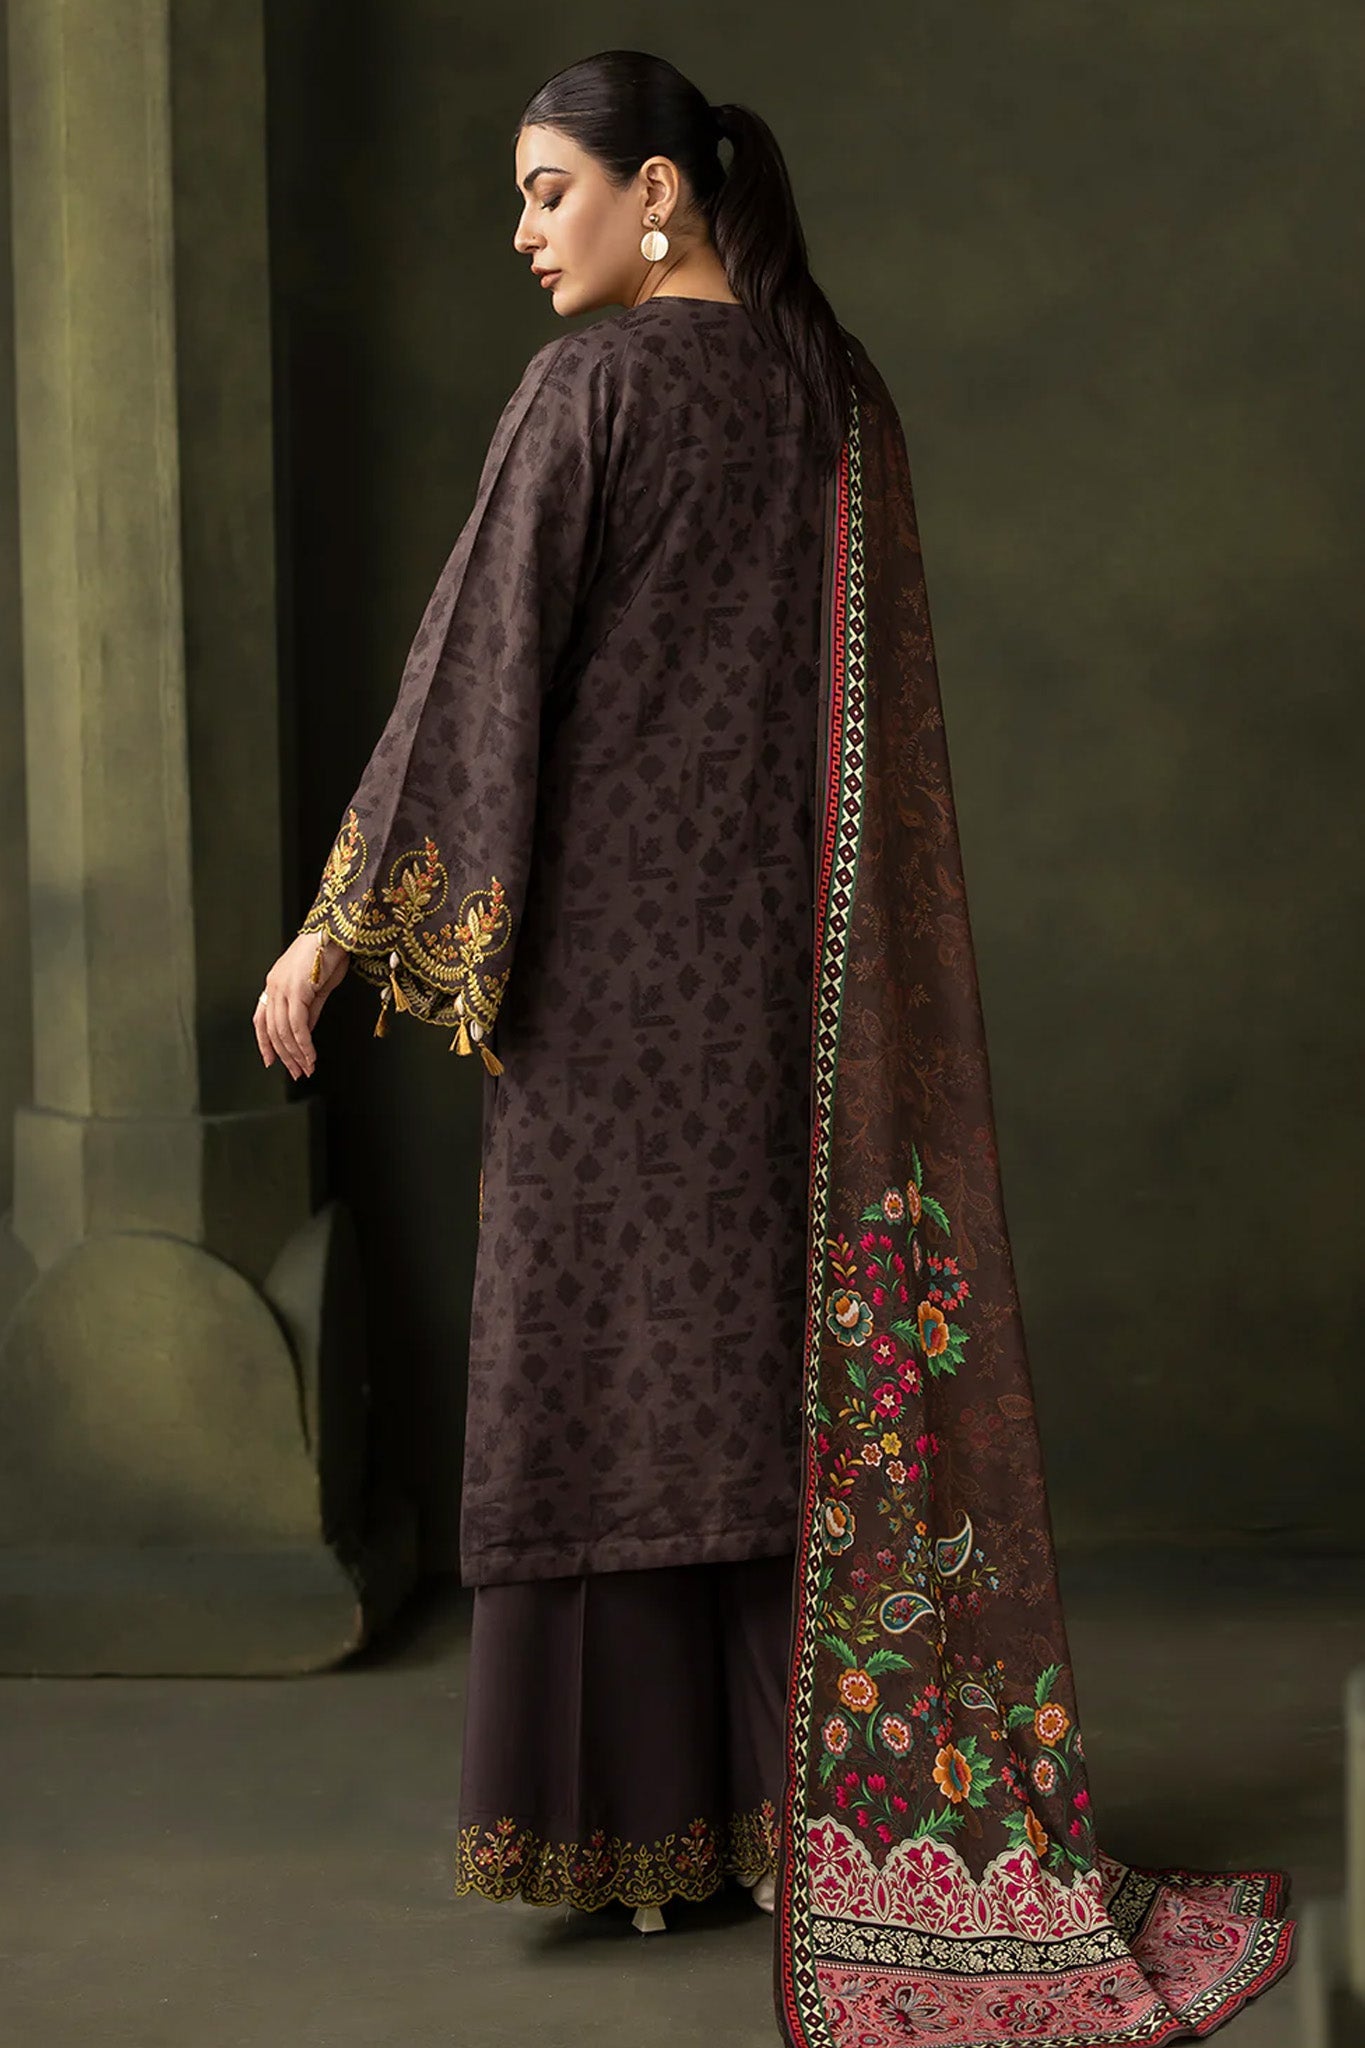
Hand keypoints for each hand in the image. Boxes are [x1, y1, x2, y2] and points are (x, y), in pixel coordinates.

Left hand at [253, 929, 348, 1078]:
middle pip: (272, 1030)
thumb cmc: (330, 953)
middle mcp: (273, 986)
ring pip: (283, 1031)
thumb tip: (304, 1033)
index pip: (261, 1019)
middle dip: (285, 1055)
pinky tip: (311, 1056)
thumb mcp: (318, 988)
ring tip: (307, 1069)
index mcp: (274, 983)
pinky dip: (304, 1045)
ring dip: (296, 1054)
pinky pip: (298, 1026)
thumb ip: (308, 1010)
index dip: (264, 1043)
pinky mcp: (296, 991)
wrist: (337, 932)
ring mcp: (282, 988)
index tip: (271, 1061)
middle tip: (296, 1073)